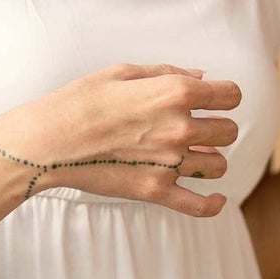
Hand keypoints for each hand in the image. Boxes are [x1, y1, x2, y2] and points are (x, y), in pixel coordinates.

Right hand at [0, 63, 242, 217]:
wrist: (48, 140)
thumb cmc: (80, 100)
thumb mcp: (122, 72)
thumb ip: (167, 73)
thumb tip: (201, 77)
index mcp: (175, 93)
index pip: (231, 95)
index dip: (226, 95)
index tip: (217, 99)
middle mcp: (180, 127)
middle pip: (229, 131)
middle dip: (218, 126)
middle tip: (200, 127)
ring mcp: (170, 162)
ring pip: (219, 165)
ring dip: (210, 159)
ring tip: (194, 156)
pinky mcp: (155, 190)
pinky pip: (200, 206)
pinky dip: (213, 204)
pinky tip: (216, 199)